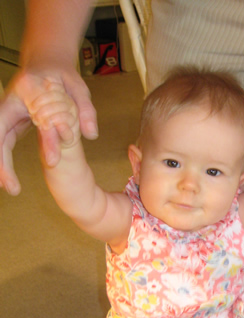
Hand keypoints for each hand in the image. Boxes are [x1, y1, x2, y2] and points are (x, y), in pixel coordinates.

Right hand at [0, 64, 96, 194]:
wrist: (44, 61)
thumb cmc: (61, 75)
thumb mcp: (79, 88)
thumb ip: (85, 110)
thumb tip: (90, 134)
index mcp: (31, 88)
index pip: (37, 116)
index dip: (44, 139)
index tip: (54, 162)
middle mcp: (12, 98)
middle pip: (0, 130)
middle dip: (4, 161)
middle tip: (13, 188)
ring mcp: (8, 109)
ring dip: (1, 164)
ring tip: (11, 188)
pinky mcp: (10, 120)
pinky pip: (2, 141)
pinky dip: (3, 159)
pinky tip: (7, 178)